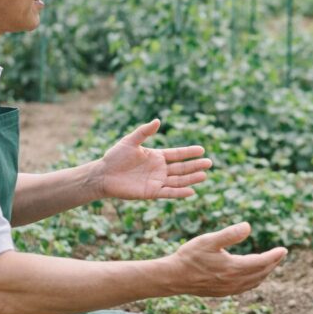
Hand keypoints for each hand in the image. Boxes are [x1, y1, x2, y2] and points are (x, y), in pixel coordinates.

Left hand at [95, 120, 211, 199]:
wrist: (103, 174)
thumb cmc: (114, 157)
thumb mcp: (130, 141)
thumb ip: (144, 132)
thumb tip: (158, 121)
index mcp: (157, 157)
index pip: (177, 154)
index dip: (189, 152)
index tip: (202, 150)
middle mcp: (160, 170)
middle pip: (181, 168)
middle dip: (195, 165)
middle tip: (209, 163)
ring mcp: (157, 181)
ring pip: (178, 180)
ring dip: (191, 179)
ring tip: (204, 175)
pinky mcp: (151, 192)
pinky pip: (168, 193)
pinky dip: (179, 193)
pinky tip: (191, 191)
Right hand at [169, 222, 286, 296]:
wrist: (173, 277)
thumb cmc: (190, 256)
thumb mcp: (209, 240)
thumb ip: (230, 234)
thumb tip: (248, 226)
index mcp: (233, 268)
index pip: (262, 262)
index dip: (274, 256)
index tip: (284, 249)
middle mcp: (234, 281)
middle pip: (261, 273)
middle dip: (272, 263)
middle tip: (281, 254)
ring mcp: (228, 289)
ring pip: (254, 282)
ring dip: (264, 273)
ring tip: (270, 263)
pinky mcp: (222, 293)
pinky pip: (245, 288)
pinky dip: (254, 280)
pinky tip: (252, 276)